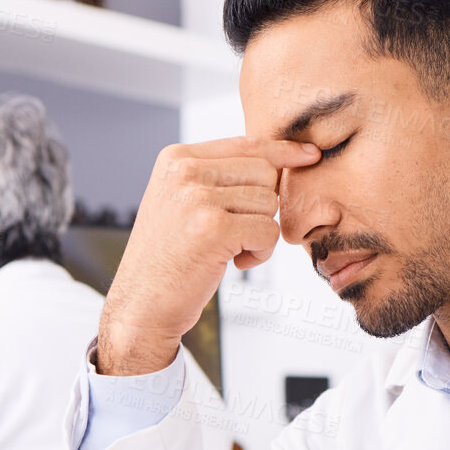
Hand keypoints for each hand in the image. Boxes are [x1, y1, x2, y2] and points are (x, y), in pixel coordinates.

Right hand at [97, 137, 319, 375]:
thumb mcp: (182, 203)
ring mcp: (197, 198)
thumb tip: (279, 158)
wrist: (141, 306)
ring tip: (230, 251)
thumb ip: (217, 177)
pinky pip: (268, 231)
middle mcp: (185, 171)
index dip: (282, 150)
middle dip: (263, 207)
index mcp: (177, 159)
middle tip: (237, 234)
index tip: (309, 155)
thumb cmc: (168, 259)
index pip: (246, 143)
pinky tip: (234, 263)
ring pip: (269, 203)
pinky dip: (260, 252)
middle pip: (264, 172)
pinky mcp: (213, 228)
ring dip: (261, 233)